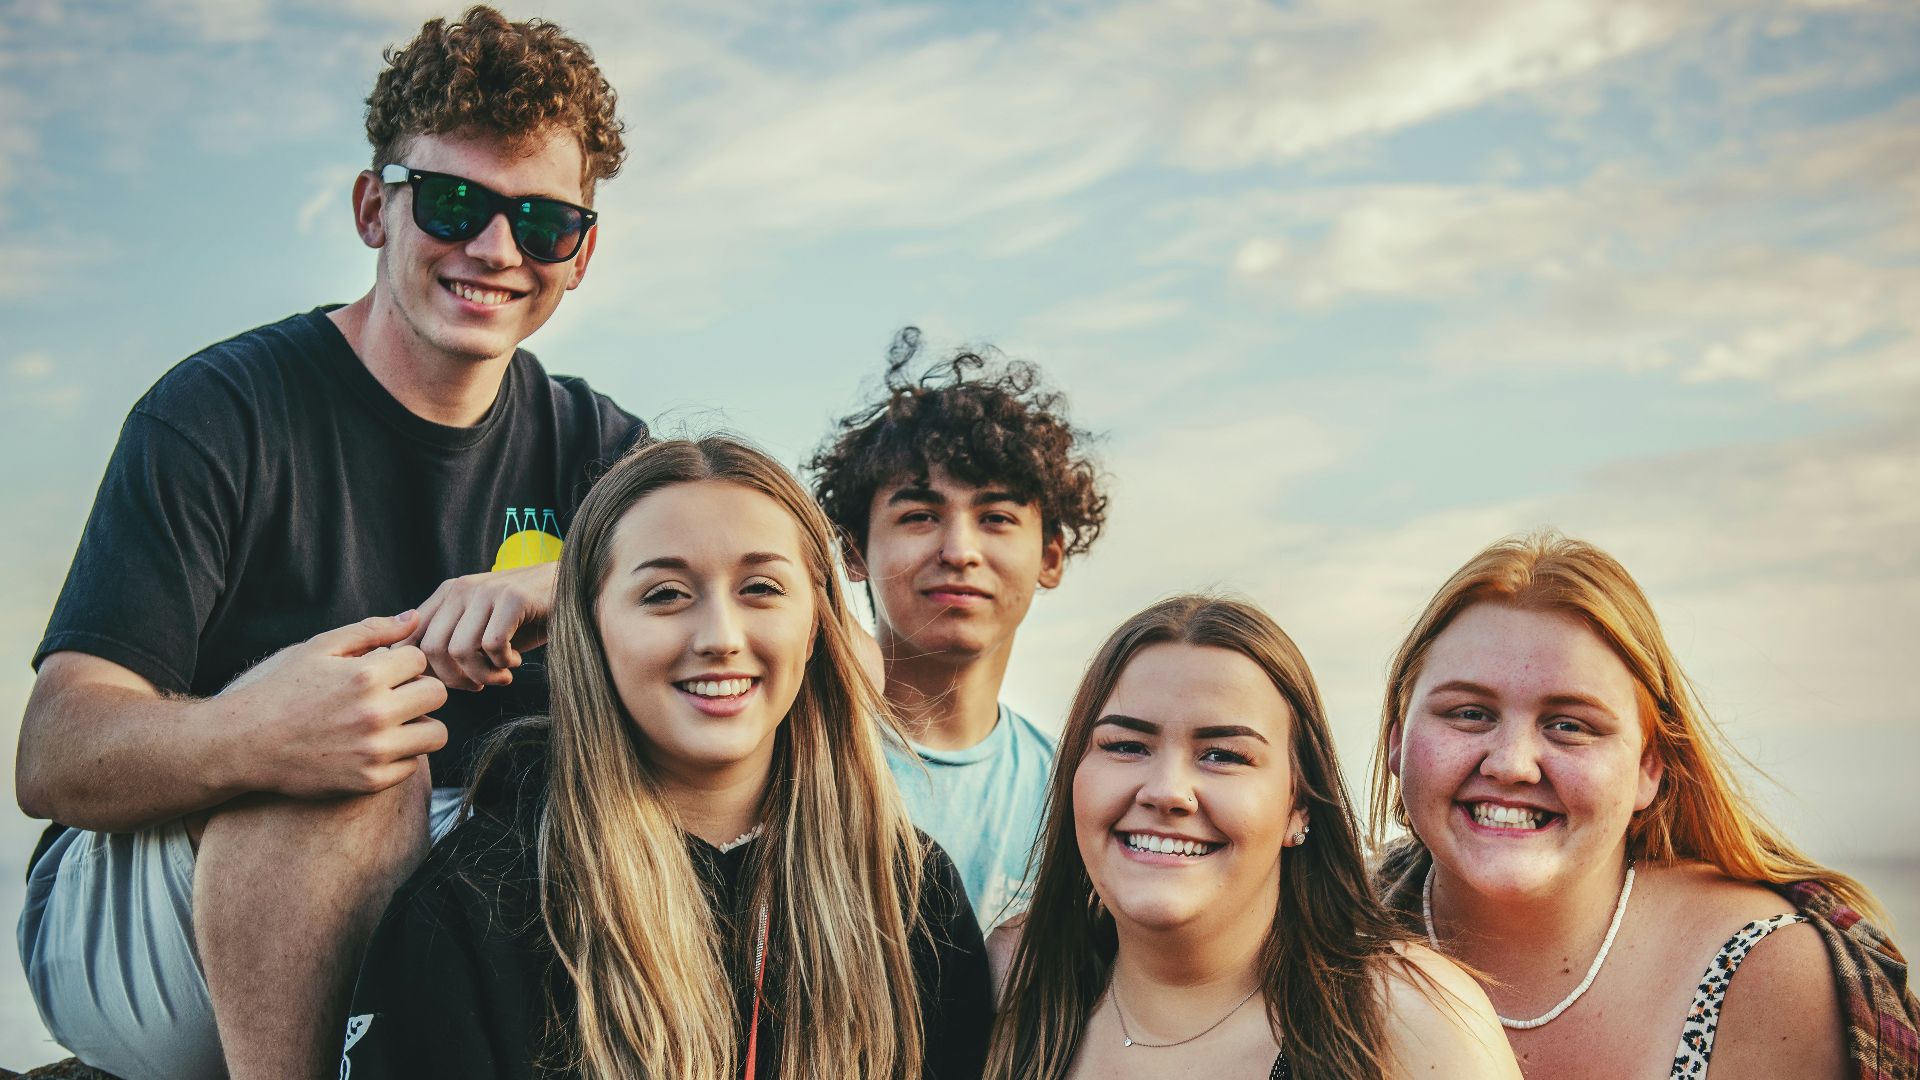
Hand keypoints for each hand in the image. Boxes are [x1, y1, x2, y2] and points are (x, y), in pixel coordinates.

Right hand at [220, 612, 448, 797]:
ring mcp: (374, 751)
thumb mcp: (319, 649)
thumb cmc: (281, 690)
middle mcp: (374, 714)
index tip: (382, 672)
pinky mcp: (370, 781)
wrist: (244, 744)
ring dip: (419, 725)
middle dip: (419, 690)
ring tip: (392, 722)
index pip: (420, 659)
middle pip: (437, 694)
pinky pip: (412, 765)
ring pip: (436, 733)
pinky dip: (400, 755)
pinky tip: (373, 746)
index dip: (402, 662)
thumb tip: (414, 617)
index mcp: (365, 676)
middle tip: (394, 695)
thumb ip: (371, 630)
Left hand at [406, 562, 558, 691]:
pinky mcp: (513, 597)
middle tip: (479, 685)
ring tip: (501, 676)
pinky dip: (503, 663)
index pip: (411, 638)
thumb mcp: (480, 629)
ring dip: (482, 674)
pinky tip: (515, 661)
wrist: (573, 591)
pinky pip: (492, 645)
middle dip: (454, 679)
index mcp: (447, 594)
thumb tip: (417, 676)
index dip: (426, 671)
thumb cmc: (525, 620)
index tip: (454, 682)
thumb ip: (449, 642)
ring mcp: (486, 591)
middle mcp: (461, 588)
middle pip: (431, 649)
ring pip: (460, 650)